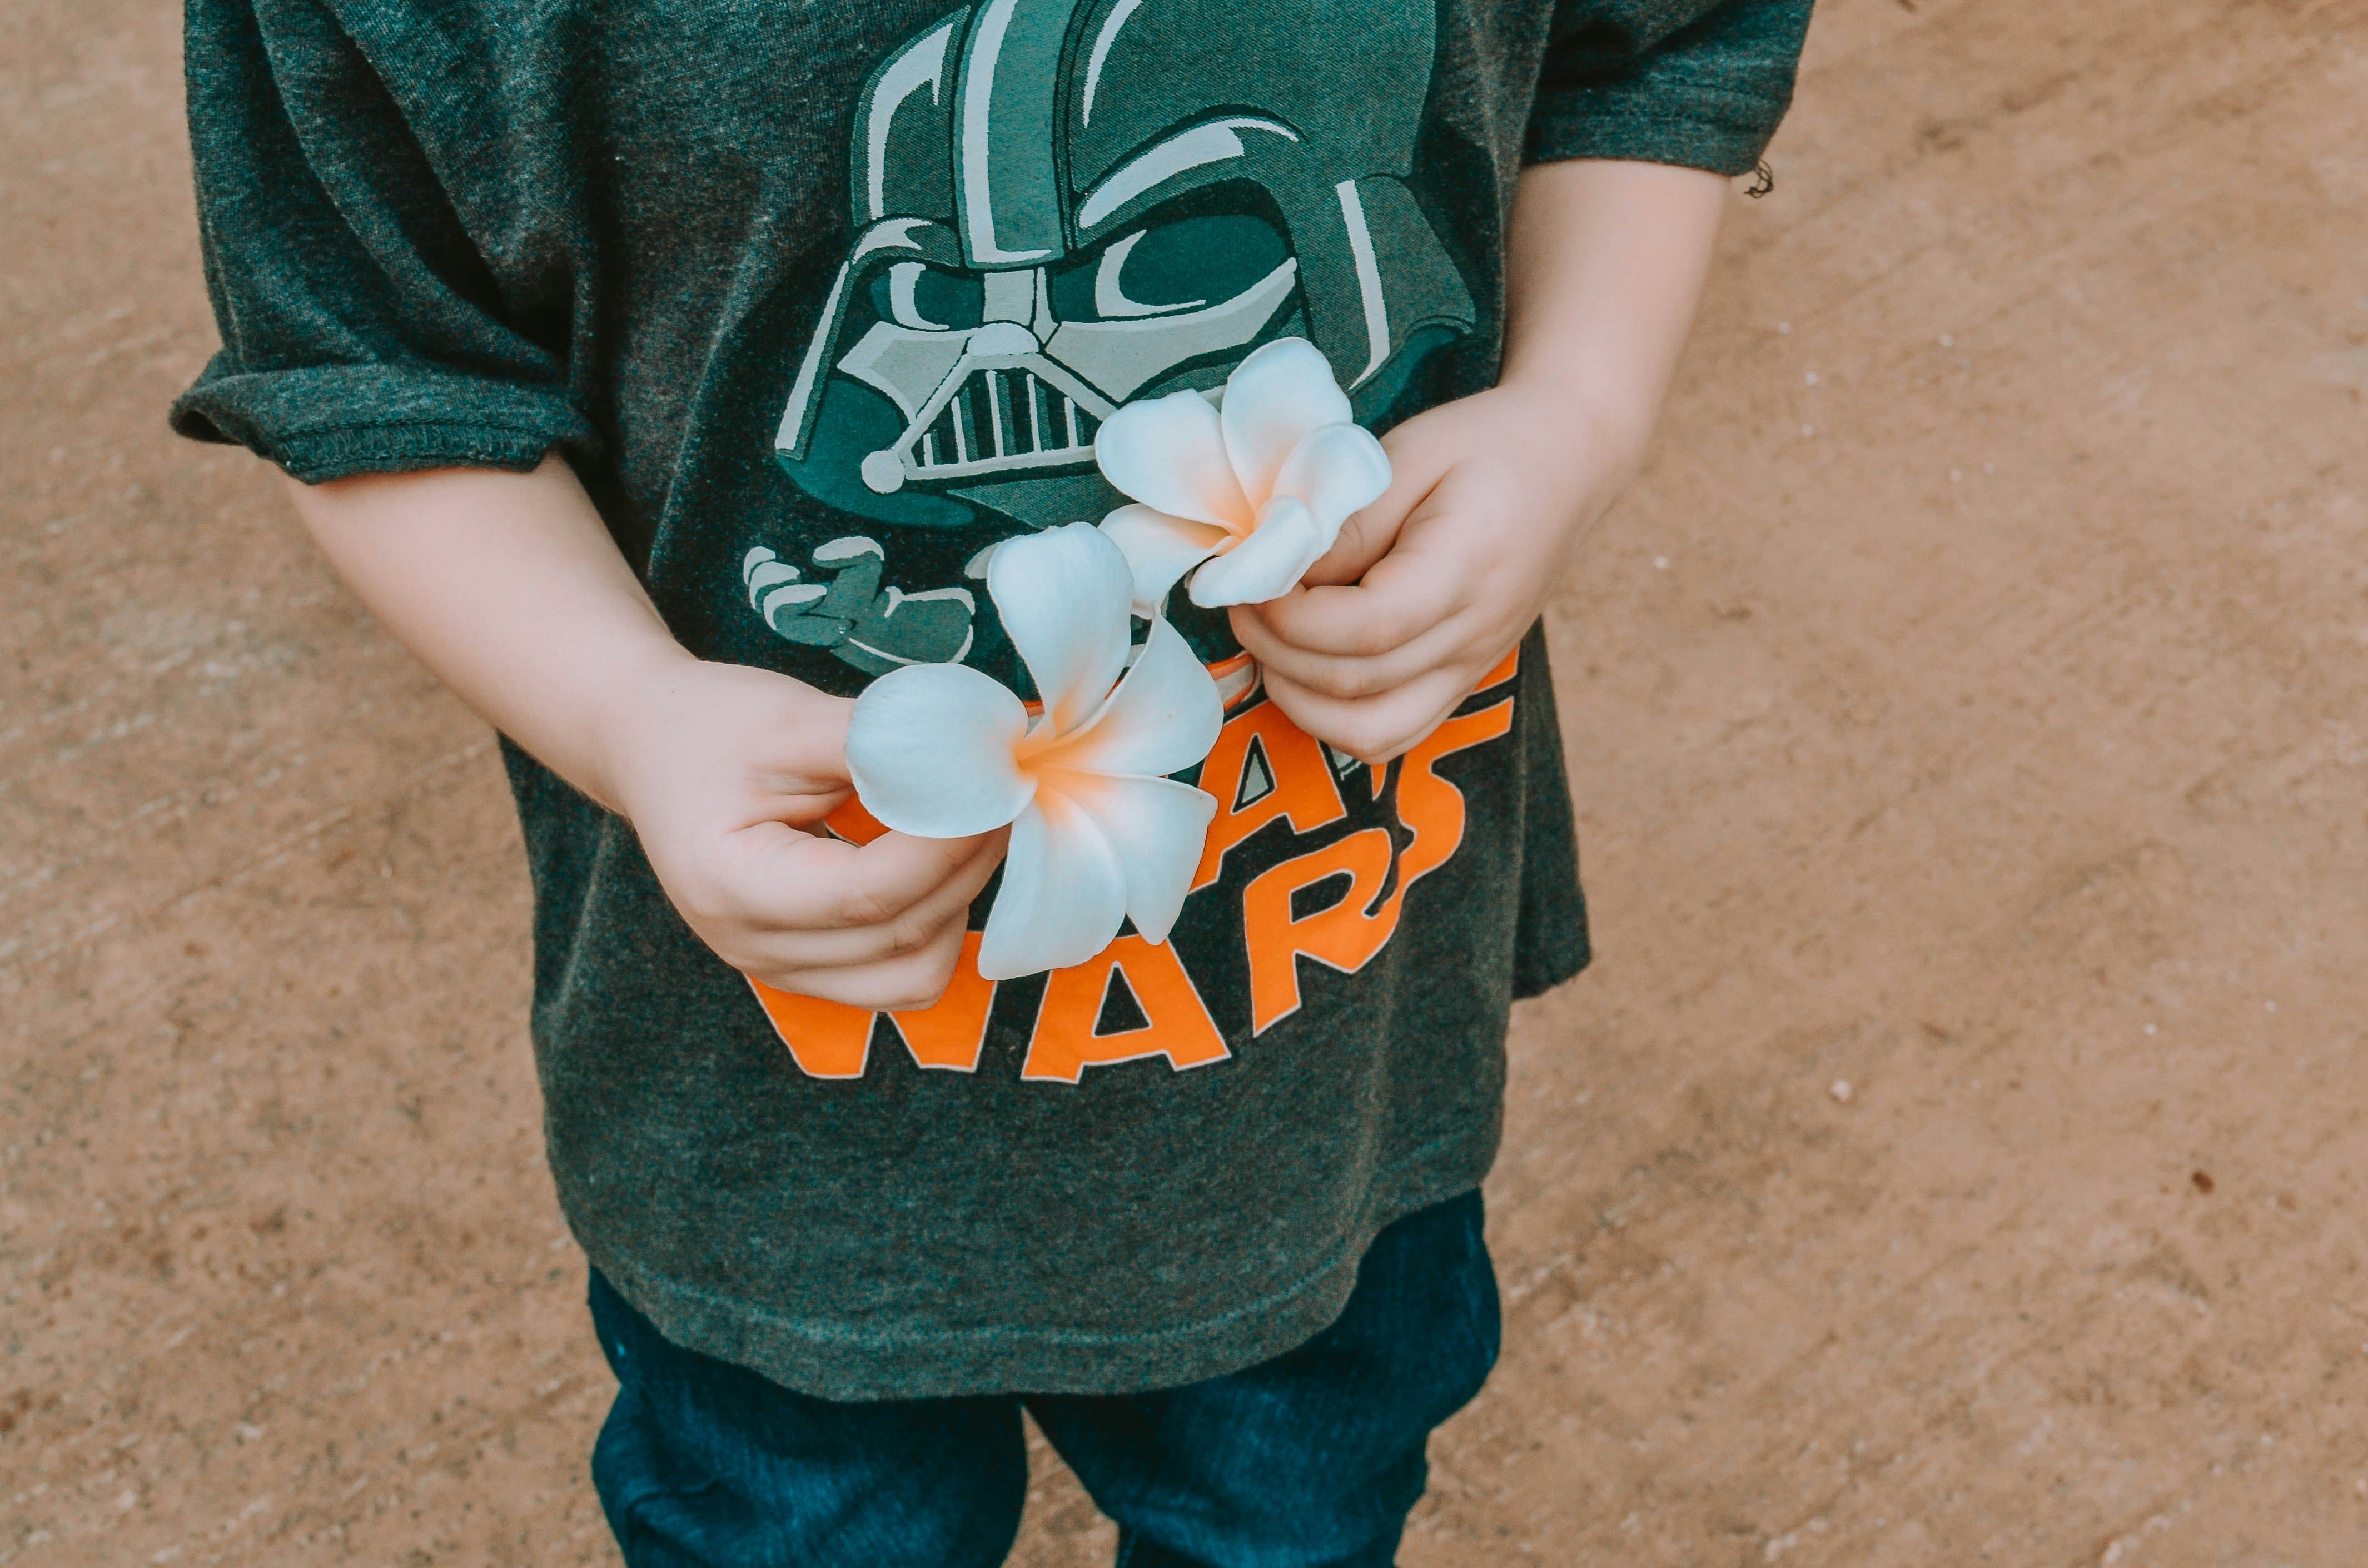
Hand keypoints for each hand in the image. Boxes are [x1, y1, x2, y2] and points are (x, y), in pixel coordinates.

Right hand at [596, 656, 1005, 1010]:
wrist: (649, 748)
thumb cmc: (712, 725)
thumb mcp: (790, 717)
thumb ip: (882, 744)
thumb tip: (978, 760)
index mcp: (731, 885)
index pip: (869, 893)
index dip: (945, 845)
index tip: (993, 789)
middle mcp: (750, 946)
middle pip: (897, 937)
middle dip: (967, 867)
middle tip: (1004, 798)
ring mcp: (775, 968)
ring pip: (909, 978)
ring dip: (959, 906)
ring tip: (973, 831)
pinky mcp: (803, 969)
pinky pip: (895, 979)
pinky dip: (935, 930)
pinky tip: (940, 867)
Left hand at [1227, 385, 1642, 762]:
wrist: (1566, 461)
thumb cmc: (1483, 446)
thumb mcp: (1409, 454)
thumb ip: (1346, 521)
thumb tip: (1275, 573)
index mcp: (1468, 568)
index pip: (1368, 627)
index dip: (1292, 617)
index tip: (1249, 580)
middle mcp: (1477, 634)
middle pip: (1359, 685)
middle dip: (1277, 652)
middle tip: (1239, 604)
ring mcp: (1473, 667)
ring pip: (1373, 733)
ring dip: (1300, 701)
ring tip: (1267, 643)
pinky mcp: (1464, 680)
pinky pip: (1393, 733)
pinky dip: (1335, 720)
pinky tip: (1304, 670)